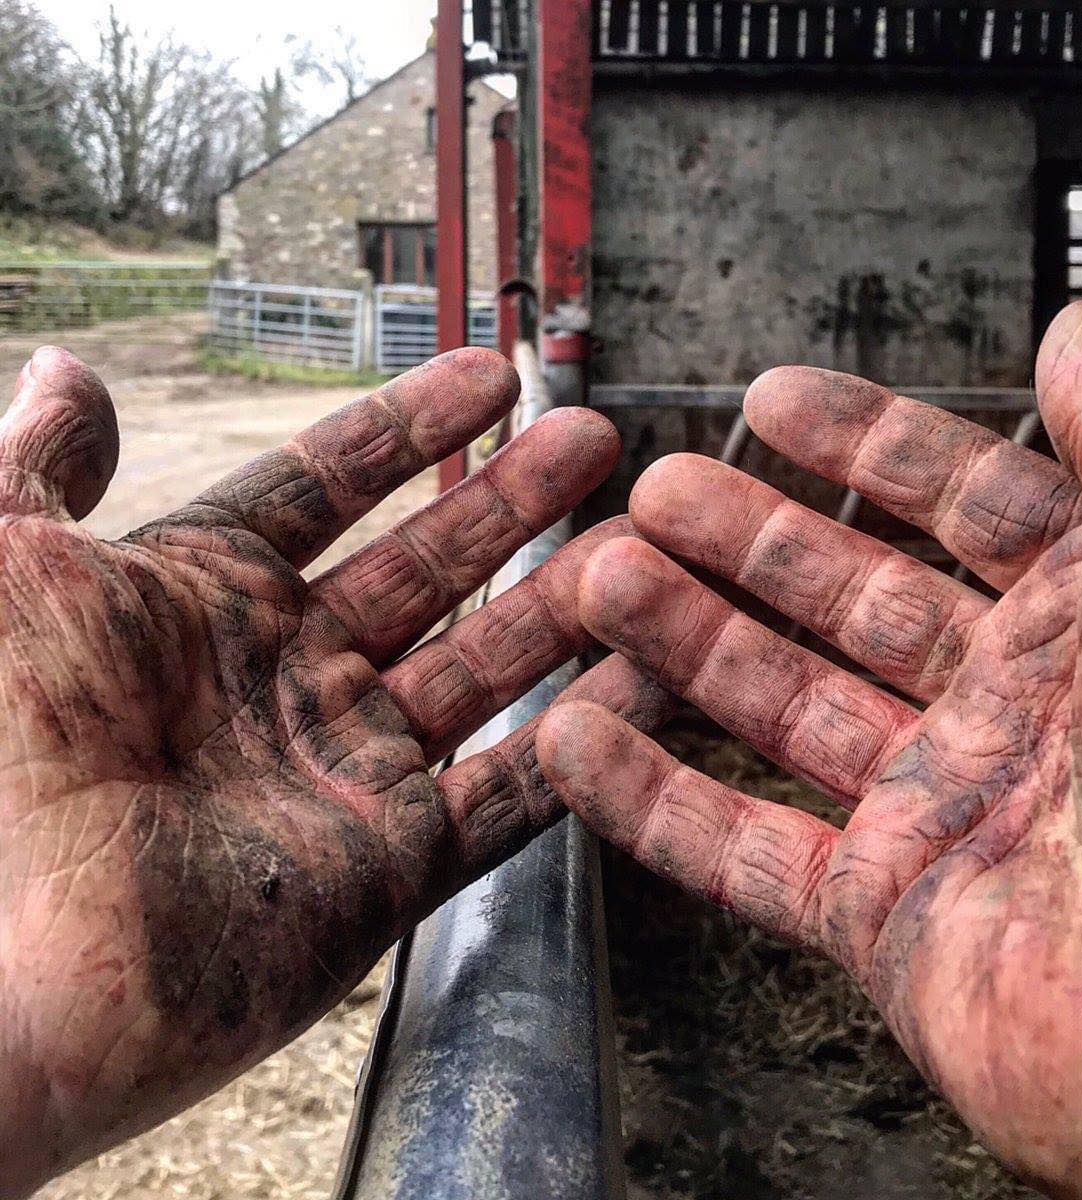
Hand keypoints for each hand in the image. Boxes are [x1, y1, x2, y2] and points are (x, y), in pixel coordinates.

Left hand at [0, 346, 667, 1197]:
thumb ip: (43, 472)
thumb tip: (67, 376)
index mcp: (206, 598)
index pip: (333, 484)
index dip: (413, 426)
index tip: (492, 374)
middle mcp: (288, 675)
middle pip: (431, 565)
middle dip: (514, 497)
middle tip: (594, 440)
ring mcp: (345, 767)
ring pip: (486, 669)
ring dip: (564, 608)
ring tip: (639, 551)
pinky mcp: (389, 861)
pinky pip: (509, 794)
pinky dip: (581, 742)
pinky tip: (644, 682)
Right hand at [538, 301, 1081, 1199]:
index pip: (959, 502)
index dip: (865, 443)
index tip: (779, 401)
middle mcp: (1008, 711)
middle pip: (841, 597)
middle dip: (743, 537)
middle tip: (659, 491)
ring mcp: (934, 812)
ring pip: (777, 705)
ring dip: (684, 642)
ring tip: (605, 582)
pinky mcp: (879, 914)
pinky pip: (740, 849)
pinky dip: (652, 802)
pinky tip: (586, 745)